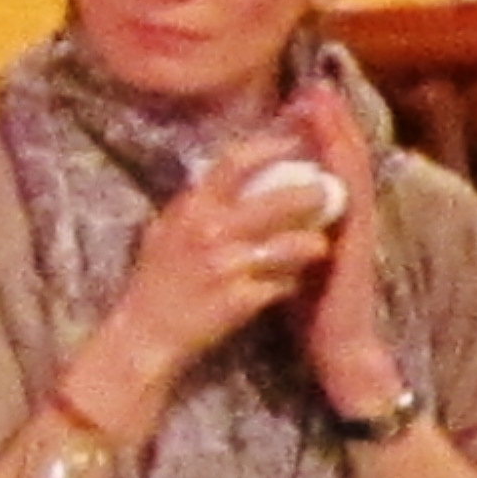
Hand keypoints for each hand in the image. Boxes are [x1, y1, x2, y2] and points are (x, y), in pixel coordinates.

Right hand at [79, 139, 339, 432]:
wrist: (146, 335)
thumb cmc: (158, 280)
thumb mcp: (167, 230)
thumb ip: (196, 201)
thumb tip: (222, 169)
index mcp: (191, 207)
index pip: (236, 161)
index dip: (272, 146)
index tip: (298, 142)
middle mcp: (208, 230)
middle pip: (281, 199)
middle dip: (314, 195)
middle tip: (329, 195)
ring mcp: (226, 266)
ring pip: (294, 244)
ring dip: (312, 244)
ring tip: (318, 247)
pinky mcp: (240, 299)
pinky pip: (285, 283)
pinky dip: (292, 283)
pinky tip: (292, 285)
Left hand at [282, 83, 403, 418]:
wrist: (338, 351)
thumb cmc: (311, 313)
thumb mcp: (289, 262)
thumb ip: (280, 233)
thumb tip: (255, 208)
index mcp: (327, 221)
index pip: (320, 167)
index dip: (311, 134)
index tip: (295, 104)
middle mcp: (346, 218)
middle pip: (339, 158)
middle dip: (327, 121)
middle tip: (314, 86)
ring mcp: (357, 227)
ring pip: (349, 168)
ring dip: (337, 131)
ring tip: (323, 98)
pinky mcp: (360, 240)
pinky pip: (353, 194)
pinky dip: (343, 165)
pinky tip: (334, 143)